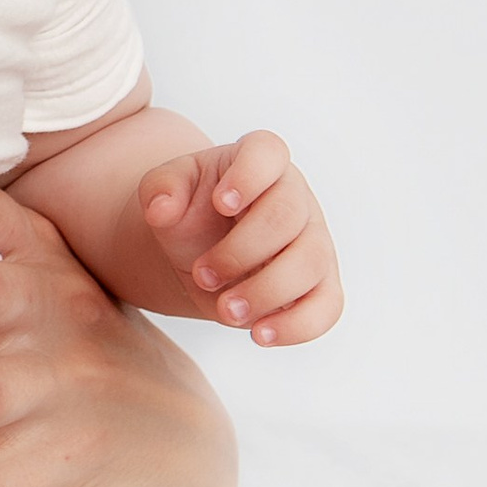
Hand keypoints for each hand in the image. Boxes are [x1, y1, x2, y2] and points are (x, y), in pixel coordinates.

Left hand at [136, 131, 341, 343]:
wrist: (201, 252)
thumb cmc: (190, 213)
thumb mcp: (166, 192)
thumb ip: (159, 190)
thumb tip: (160, 209)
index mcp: (258, 162)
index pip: (268, 152)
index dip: (249, 175)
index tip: (220, 203)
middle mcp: (295, 197)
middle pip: (287, 216)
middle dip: (241, 251)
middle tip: (202, 275)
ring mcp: (314, 241)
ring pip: (311, 263)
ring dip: (265, 292)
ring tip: (224, 310)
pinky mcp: (321, 286)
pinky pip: (327, 307)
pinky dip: (296, 326)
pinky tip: (258, 335)